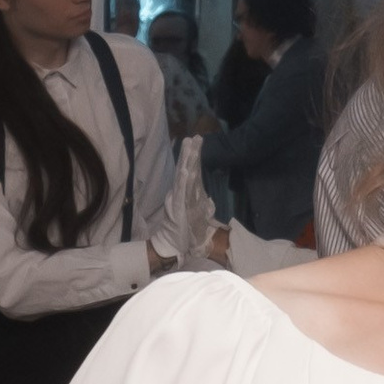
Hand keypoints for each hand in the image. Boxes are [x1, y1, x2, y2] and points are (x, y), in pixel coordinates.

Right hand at [149, 138, 225, 272]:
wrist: (174, 246)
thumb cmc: (187, 232)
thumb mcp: (199, 216)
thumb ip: (204, 206)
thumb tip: (210, 199)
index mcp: (187, 193)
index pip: (192, 171)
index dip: (195, 156)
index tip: (198, 141)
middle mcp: (181, 192)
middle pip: (186, 169)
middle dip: (191, 152)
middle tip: (195, 137)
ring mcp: (178, 199)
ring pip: (183, 176)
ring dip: (186, 161)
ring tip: (189, 146)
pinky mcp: (177, 207)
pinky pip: (180, 192)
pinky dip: (183, 181)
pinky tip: (186, 170)